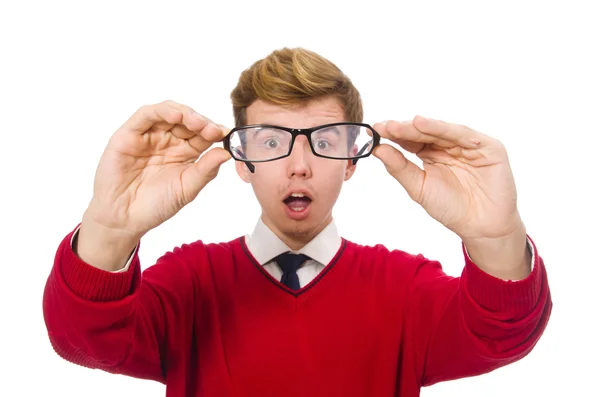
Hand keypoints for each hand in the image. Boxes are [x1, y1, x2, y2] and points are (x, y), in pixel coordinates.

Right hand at [77, 100, 230, 269]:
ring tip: (197, 123)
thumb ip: (206, 170)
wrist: (124, 219)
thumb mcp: (187, 188)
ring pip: (168, 112)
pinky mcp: (129, 135)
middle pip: (188, 120)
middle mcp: (168, 140)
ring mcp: (149, 136)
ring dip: (185, 113)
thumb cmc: (156, 205)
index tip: (226, 134)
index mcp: (185, 152)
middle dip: (202, 122)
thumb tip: (227, 152)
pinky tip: (176, 116)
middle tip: (212, 130)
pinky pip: (145, 115)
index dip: (214, 131)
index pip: (203, 134)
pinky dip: (161, 112)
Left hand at [372, 116, 523, 241]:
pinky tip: (426, 125)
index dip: (394, 134)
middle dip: (405, 129)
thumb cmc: (450, 208)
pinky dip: (446, 129)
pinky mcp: (489, 148)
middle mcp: (450, 146)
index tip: (375, 130)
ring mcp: (469, 145)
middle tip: (386, 126)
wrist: (480, 227)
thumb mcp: (419, 187)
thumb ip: (399, 168)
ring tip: (404, 125)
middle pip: (425, 133)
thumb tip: (377, 149)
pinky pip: (465, 136)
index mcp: (432, 154)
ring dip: (423, 127)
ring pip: (443, 131)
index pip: (411, 140)